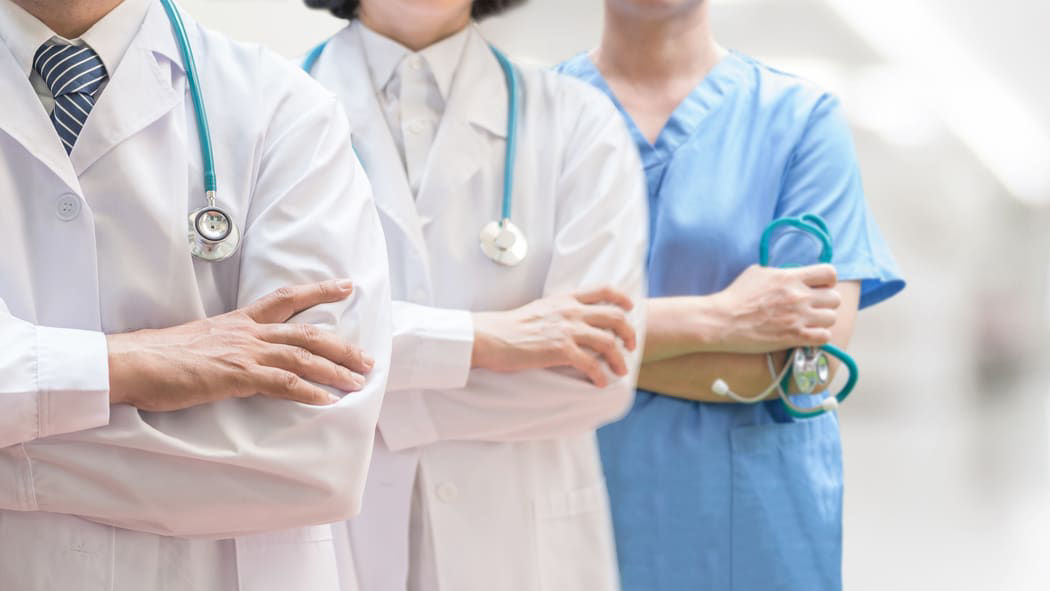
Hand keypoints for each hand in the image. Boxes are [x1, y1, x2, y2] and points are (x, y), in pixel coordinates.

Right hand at [107, 280, 374, 410]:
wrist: (132, 362)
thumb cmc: (159, 357)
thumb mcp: (200, 343)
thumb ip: (225, 347)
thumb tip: (237, 358)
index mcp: (239, 321)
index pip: (286, 298)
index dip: (319, 290)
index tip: (346, 284)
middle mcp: (247, 332)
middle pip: (308, 332)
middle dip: (342, 345)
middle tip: (368, 357)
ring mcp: (244, 352)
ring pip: (303, 356)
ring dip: (335, 370)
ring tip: (359, 382)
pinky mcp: (237, 375)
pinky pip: (282, 382)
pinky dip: (309, 392)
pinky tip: (327, 401)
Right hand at [471, 287, 636, 386]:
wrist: (492, 337)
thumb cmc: (512, 326)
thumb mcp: (542, 309)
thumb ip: (561, 310)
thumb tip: (577, 321)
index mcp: (566, 299)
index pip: (604, 290)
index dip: (622, 299)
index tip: (630, 309)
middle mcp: (571, 311)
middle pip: (615, 317)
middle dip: (629, 333)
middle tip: (631, 346)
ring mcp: (567, 330)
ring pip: (608, 342)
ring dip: (619, 358)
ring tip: (620, 370)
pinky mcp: (560, 350)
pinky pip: (591, 364)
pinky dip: (600, 375)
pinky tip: (600, 383)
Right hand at [711, 264, 840, 352]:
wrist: (723, 320)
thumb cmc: (735, 296)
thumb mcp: (756, 273)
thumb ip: (779, 272)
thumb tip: (790, 273)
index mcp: (790, 277)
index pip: (829, 273)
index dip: (828, 281)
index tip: (821, 287)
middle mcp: (798, 296)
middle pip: (835, 298)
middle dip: (826, 303)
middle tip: (813, 308)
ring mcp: (798, 317)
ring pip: (832, 318)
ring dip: (823, 321)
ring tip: (810, 323)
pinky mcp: (794, 336)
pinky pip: (825, 336)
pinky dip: (818, 337)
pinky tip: (807, 335)